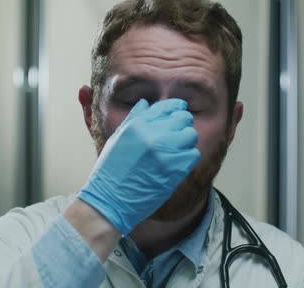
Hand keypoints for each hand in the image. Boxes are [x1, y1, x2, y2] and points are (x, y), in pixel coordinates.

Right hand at [77, 98, 199, 234]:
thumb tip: (145, 102)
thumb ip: (134, 118)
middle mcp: (152, 135)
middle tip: (176, 136)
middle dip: (182, 125)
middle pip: (184, 119)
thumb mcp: (117, 138)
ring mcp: (164, 152)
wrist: (110, 200)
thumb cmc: (111, 170)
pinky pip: (193, 155)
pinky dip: (188, 158)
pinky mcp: (174, 169)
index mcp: (137, 124)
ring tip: (176, 151)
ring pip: (191, 136)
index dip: (176, 109)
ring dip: (186, 142)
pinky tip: (177, 163)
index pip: (168, 107)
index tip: (177, 115)